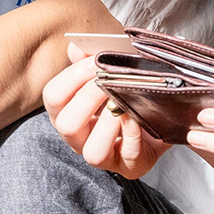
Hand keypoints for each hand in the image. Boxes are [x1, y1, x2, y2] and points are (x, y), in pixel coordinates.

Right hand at [43, 43, 167, 178]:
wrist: (160, 115)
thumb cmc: (126, 91)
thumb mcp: (107, 70)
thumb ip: (89, 57)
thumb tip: (77, 47)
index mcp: (67, 112)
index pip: (53, 97)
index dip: (72, 77)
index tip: (96, 61)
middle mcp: (79, 138)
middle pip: (66, 125)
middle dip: (88, 98)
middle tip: (108, 80)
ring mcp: (103, 155)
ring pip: (92, 152)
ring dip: (109, 123)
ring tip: (122, 103)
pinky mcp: (129, 166)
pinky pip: (127, 157)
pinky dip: (132, 135)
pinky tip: (137, 118)